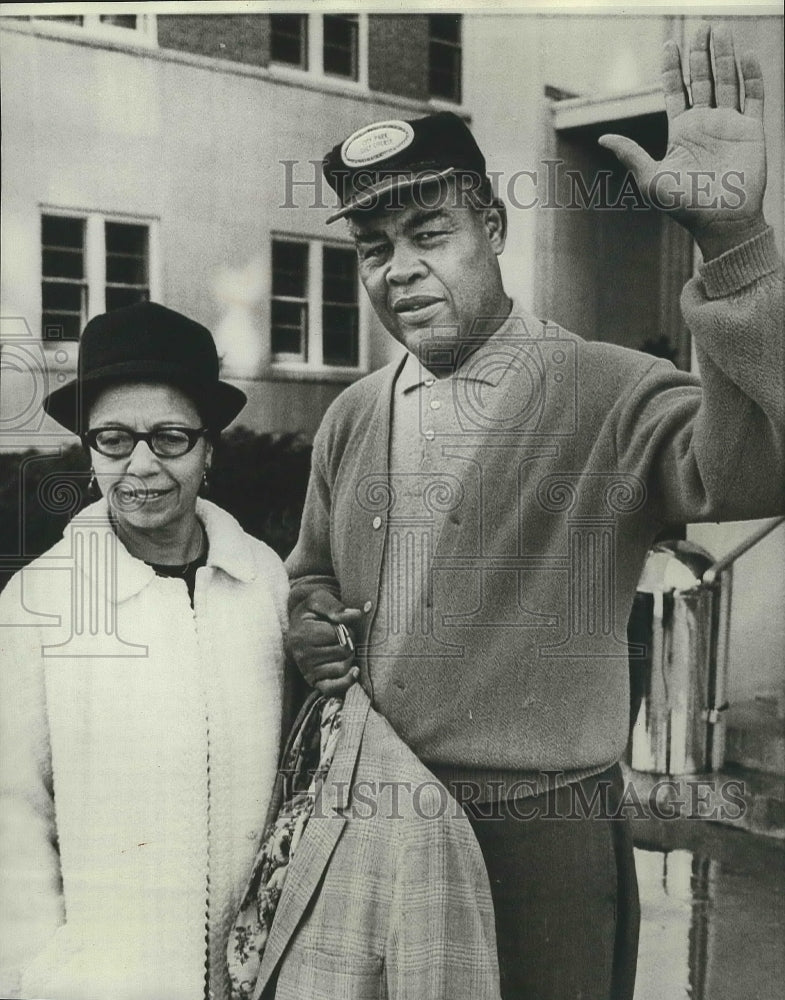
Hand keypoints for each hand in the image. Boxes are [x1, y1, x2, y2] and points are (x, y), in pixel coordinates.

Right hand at [287, 589, 363, 695]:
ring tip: (339, 648)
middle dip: (348, 642)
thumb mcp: (319, 599)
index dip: (345, 627)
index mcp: (301, 633)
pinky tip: (355, 671)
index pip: (337, 634)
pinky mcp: (314, 681)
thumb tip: (355, 615)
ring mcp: (307, 670)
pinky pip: (333, 689)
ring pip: (343, 668)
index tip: (338, 624)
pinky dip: (347, 681)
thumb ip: (335, 606)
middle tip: (340, 637)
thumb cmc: (312, 612)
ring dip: (348, 657)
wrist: (300, 625)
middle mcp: (301, 655)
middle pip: (342, 651)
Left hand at [599, 25, 767, 259]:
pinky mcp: (753, 131)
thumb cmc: (683, 206)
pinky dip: (751, 76)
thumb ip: (630, 155)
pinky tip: (746, 56)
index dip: (673, 68)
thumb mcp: (650, 180)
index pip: (676, 91)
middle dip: (701, 53)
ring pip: (728, 81)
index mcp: (681, 132)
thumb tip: (602, 138)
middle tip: (701, 26)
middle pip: (703, 79)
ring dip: (724, 56)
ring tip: (720, 29)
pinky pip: (754, 97)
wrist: (720, 222)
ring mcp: (730, 125)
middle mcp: (705, 124)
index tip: (670, 43)